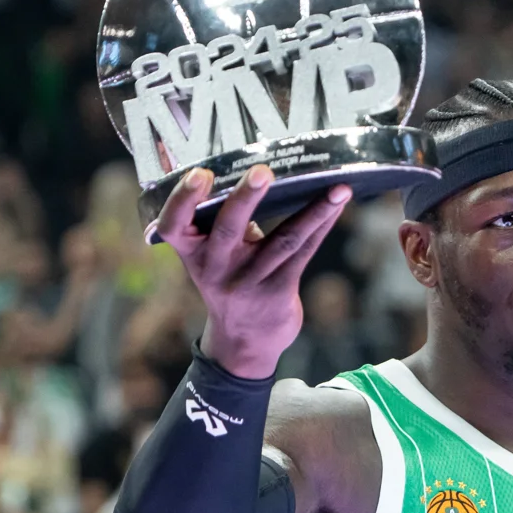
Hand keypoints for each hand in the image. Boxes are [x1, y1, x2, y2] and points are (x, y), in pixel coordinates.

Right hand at [148, 166, 351, 378]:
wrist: (243, 342)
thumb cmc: (228, 280)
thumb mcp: (211, 255)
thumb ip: (220, 221)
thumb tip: (249, 170)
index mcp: (192, 252)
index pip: (174, 226)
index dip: (183, 200)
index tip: (199, 174)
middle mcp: (217, 267)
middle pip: (229, 228)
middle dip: (245, 197)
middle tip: (262, 171)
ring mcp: (249, 280)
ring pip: (283, 240)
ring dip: (313, 211)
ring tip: (336, 188)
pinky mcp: (279, 290)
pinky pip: (304, 251)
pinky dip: (322, 223)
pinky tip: (337, 203)